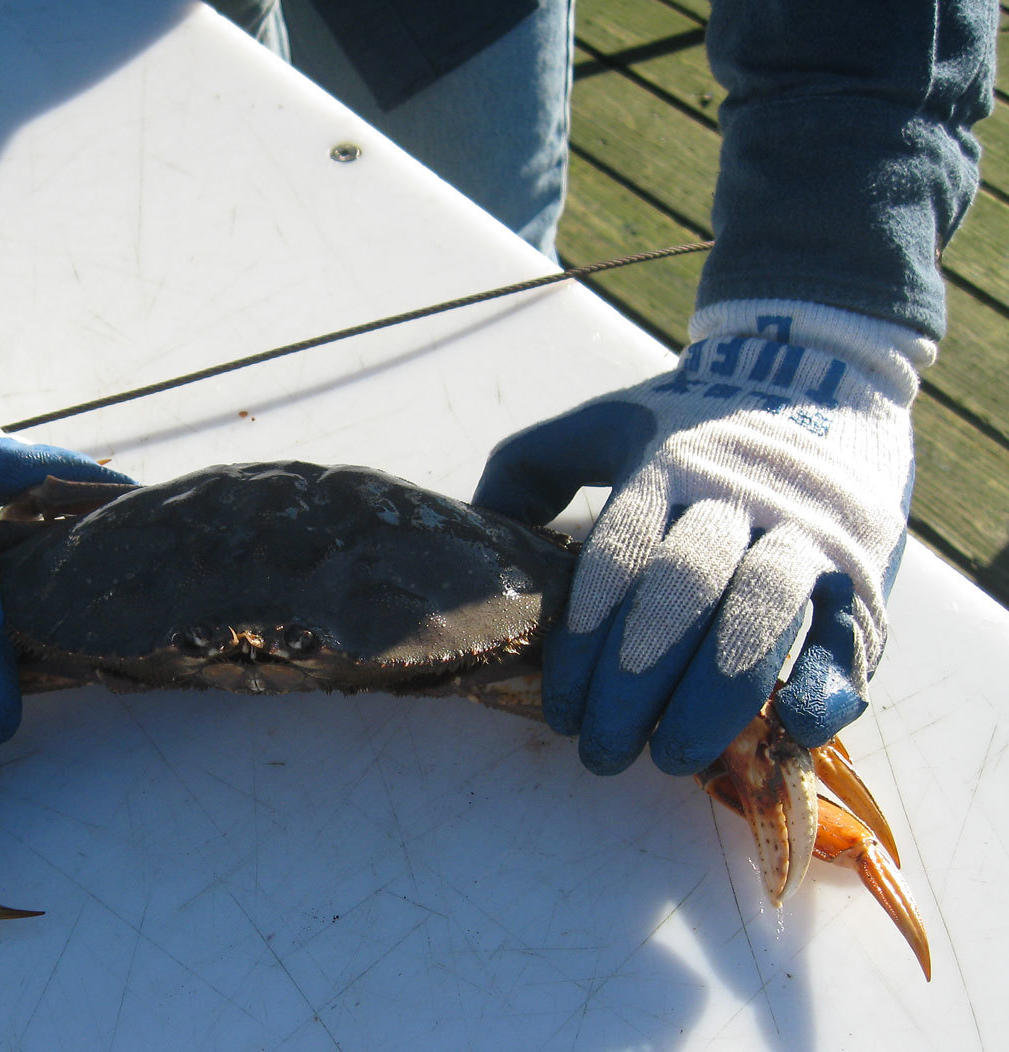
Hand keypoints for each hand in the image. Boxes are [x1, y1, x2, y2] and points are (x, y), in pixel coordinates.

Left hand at [473, 300, 931, 774]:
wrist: (820, 370)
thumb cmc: (691, 420)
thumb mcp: (607, 424)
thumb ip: (534, 465)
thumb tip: (476, 524)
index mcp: (666, 466)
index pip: (616, 560)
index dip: (583, 645)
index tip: (561, 710)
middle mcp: (737, 497)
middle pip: (682, 594)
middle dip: (636, 686)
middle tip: (603, 751)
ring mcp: (807, 531)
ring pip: (761, 618)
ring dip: (714, 701)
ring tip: (672, 757)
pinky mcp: (862, 566)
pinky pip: (849, 635)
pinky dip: (822, 688)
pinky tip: (784, 732)